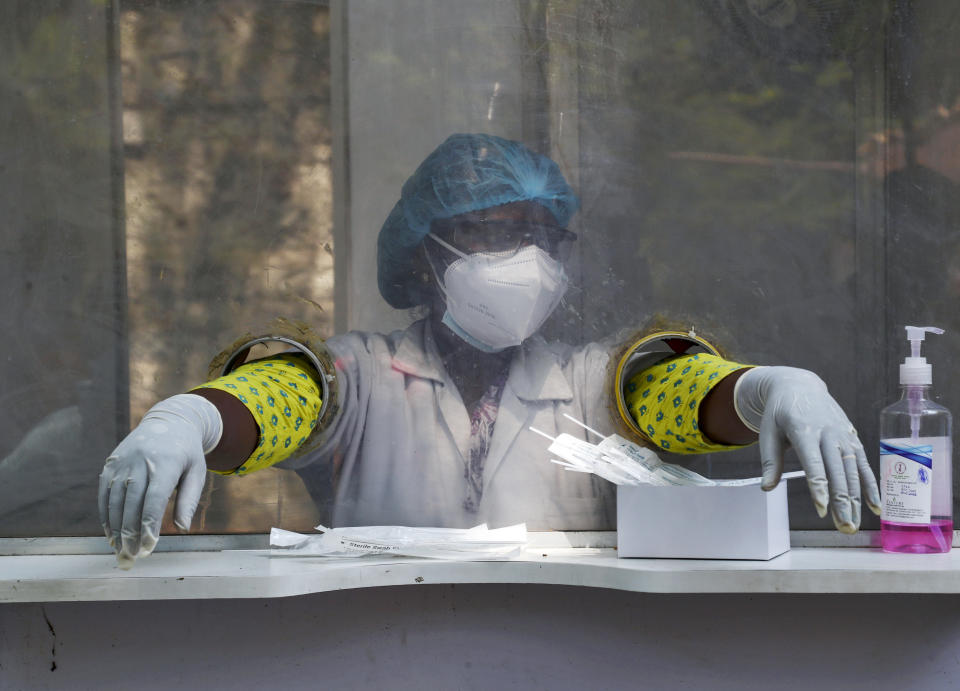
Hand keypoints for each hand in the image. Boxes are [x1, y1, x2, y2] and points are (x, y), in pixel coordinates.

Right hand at [98, 394, 220, 567]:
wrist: (169, 421)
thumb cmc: (186, 454)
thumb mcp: (197, 472)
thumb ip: (189, 500)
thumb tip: (183, 528)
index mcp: (166, 463)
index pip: (153, 499)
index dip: (149, 525)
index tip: (150, 547)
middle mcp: (140, 461)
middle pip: (131, 504)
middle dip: (130, 533)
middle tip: (133, 556)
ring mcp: (122, 462)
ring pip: (114, 501)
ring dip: (116, 529)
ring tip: (121, 550)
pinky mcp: (110, 464)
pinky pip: (104, 494)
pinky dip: (106, 515)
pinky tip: (111, 533)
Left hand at [735, 367, 880, 533]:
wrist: (798, 386)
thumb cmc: (779, 412)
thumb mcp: (768, 432)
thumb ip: (769, 460)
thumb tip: (766, 488)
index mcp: (804, 429)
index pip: (813, 462)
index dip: (819, 486)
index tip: (822, 509)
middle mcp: (828, 432)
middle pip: (837, 471)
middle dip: (842, 501)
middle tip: (843, 527)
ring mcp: (843, 435)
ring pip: (852, 471)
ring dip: (856, 500)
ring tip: (852, 524)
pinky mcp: (852, 439)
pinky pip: (863, 465)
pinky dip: (870, 486)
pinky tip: (874, 507)